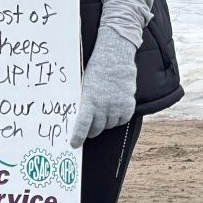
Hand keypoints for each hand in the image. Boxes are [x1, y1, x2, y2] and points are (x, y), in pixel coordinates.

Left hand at [70, 29, 137, 149]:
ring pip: (110, 125)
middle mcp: (104, 106)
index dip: (78, 138)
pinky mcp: (129, 105)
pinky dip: (118, 118)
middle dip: (92, 130)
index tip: (74, 145)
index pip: (83, 126)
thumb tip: (78, 118)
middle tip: (89, 127)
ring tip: (103, 111)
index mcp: (90, 101)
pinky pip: (122, 120)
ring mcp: (118, 107)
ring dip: (105, 122)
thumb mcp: (84, 85)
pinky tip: (115, 108)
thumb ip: (84, 102)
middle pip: (96, 129)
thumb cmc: (96, 70)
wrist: (115, 57)